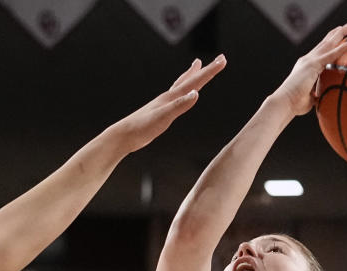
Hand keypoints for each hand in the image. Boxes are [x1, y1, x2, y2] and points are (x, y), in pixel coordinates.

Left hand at [110, 54, 226, 153]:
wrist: (123, 136)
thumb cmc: (141, 128)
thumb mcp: (163, 118)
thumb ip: (179, 106)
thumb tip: (196, 94)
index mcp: (171, 97)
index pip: (195, 82)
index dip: (210, 71)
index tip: (223, 60)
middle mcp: (168, 97)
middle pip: (190, 79)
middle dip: (205, 69)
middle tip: (219, 59)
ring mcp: (163, 103)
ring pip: (181, 85)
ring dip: (191, 75)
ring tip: (197, 65)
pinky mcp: (160, 111)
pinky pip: (176, 96)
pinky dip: (182, 91)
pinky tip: (181, 93)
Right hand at [273, 23, 346, 115]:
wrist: (284, 103)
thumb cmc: (294, 104)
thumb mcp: (309, 97)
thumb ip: (317, 95)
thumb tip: (326, 99)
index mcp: (305, 67)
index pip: (319, 52)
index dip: (328, 44)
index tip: (336, 37)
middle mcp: (307, 61)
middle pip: (324, 44)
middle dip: (335, 34)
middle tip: (346, 26)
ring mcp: (309, 61)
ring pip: (328, 44)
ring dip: (340, 34)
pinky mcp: (313, 65)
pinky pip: (332, 54)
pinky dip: (343, 48)